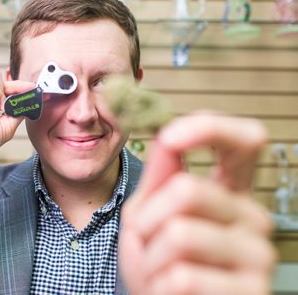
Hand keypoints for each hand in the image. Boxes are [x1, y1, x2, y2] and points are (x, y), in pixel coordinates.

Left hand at [119, 113, 275, 294]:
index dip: (209, 127)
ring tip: (158, 270)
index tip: (170, 137)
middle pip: (187, 190)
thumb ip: (160, 176)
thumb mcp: (147, 213)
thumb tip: (169, 133)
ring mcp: (260, 255)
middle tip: (147, 242)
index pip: (246, 141)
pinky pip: (182, 276)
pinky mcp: (253, 290)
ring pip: (180, 234)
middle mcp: (253, 217)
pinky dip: (159, 285)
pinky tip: (170, 292)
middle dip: (146, 220)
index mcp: (230, 192)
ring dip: (150, 257)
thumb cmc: (156, 261)